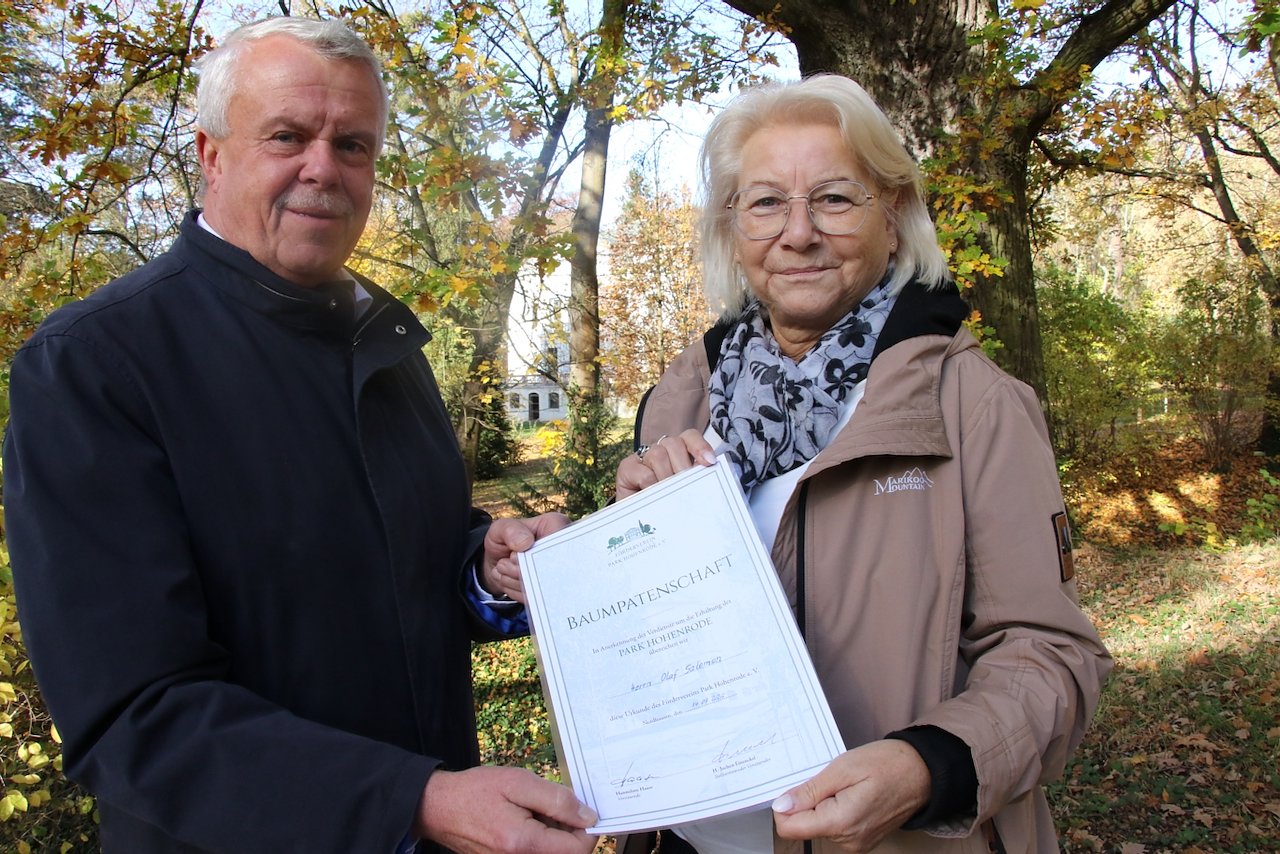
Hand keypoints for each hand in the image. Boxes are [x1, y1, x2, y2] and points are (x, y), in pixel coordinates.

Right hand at [416, 766, 597, 853]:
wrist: (438, 807)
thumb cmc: (475, 791)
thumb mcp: (518, 783)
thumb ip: (557, 800)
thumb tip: (588, 816)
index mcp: (524, 843)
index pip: (578, 849)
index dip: (587, 829)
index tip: (581, 810)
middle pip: (565, 853)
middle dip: (568, 829)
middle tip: (552, 804)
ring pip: (550, 853)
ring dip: (552, 833)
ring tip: (534, 810)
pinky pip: (534, 853)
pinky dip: (538, 837)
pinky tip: (524, 819)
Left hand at [482, 513, 569, 603]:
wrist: (499, 560)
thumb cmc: (505, 539)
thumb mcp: (501, 528)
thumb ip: (510, 530)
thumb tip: (525, 543)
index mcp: (557, 525)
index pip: (557, 543)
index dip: (534, 555)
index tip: (513, 555)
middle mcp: (564, 547)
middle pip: (552, 568)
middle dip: (522, 571)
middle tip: (503, 565)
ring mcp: (561, 569)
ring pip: (543, 585)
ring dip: (517, 582)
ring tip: (503, 570)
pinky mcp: (553, 587)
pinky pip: (539, 597)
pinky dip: (518, 593)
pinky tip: (508, 581)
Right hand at [615, 428, 716, 500]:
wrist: (641, 528)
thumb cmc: (668, 509)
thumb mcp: (687, 494)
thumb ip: (698, 482)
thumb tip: (712, 478)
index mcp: (679, 454)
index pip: (690, 437)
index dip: (700, 446)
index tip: (709, 462)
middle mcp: (662, 451)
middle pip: (674, 444)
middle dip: (683, 467)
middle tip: (686, 489)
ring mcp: (643, 458)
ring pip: (658, 455)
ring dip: (666, 477)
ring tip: (669, 496)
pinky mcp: (627, 467)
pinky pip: (643, 472)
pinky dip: (651, 486)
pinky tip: (652, 496)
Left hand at [771, 739, 930, 851]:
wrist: (923, 772)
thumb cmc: (888, 764)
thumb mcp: (843, 767)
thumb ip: (809, 790)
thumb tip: (782, 805)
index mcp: (841, 822)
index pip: (790, 828)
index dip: (784, 806)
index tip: (794, 786)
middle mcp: (848, 840)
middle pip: (804, 825)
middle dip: (808, 800)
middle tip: (830, 779)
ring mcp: (856, 843)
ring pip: (818, 824)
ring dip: (822, 803)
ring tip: (845, 784)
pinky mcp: (861, 839)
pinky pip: (834, 826)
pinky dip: (834, 808)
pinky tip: (851, 793)